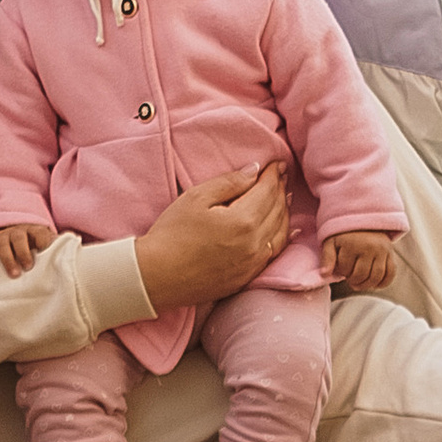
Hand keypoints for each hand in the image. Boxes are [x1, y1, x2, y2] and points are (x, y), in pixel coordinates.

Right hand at [0, 223, 56, 276]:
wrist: (14, 237)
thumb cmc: (34, 248)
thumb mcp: (46, 246)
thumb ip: (57, 250)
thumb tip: (73, 258)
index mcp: (34, 231)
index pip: (40, 233)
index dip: (43, 241)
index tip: (45, 253)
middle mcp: (18, 231)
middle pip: (19, 237)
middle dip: (23, 252)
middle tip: (28, 267)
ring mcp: (3, 235)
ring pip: (3, 242)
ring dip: (8, 257)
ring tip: (14, 274)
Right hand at [136, 164, 290, 312]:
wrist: (158, 276)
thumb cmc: (172, 233)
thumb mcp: (196, 197)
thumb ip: (229, 182)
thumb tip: (255, 170)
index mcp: (243, 221)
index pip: (267, 191)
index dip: (274, 174)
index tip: (277, 162)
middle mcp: (254, 244)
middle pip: (277, 210)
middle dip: (280, 189)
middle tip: (281, 175)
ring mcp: (252, 264)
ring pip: (280, 233)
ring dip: (284, 212)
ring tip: (283, 196)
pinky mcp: (246, 278)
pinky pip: (273, 253)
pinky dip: (280, 236)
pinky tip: (281, 228)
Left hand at [321, 230, 398, 294]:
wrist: (363, 217)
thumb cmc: (344, 232)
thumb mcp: (331, 241)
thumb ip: (327, 258)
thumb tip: (324, 275)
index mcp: (353, 244)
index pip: (346, 270)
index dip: (341, 272)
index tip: (340, 266)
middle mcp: (370, 247)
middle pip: (361, 276)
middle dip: (353, 280)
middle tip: (350, 276)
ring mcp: (382, 250)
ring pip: (376, 277)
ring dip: (366, 285)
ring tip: (359, 282)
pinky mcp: (390, 253)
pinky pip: (391, 274)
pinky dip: (383, 283)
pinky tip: (374, 284)